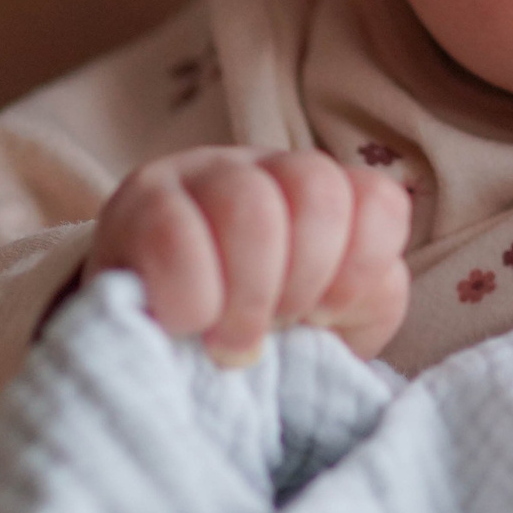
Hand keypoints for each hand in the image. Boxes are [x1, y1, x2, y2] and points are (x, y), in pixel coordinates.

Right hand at [85, 146, 411, 366]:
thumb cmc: (251, 333)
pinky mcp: (135, 206)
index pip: (377, 200)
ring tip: (228, 341)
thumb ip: (366, 301)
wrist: (150, 342)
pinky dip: (193, 296)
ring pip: (249, 201)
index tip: (326, 317)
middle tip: (273, 329)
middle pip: (317, 188)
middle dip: (304, 279)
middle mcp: (264, 170)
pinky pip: (174, 235)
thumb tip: (346, 300)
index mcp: (322, 195)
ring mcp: (197, 176)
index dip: (361, 268)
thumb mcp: (326, 326)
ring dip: (249, 292)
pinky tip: (185, 323)